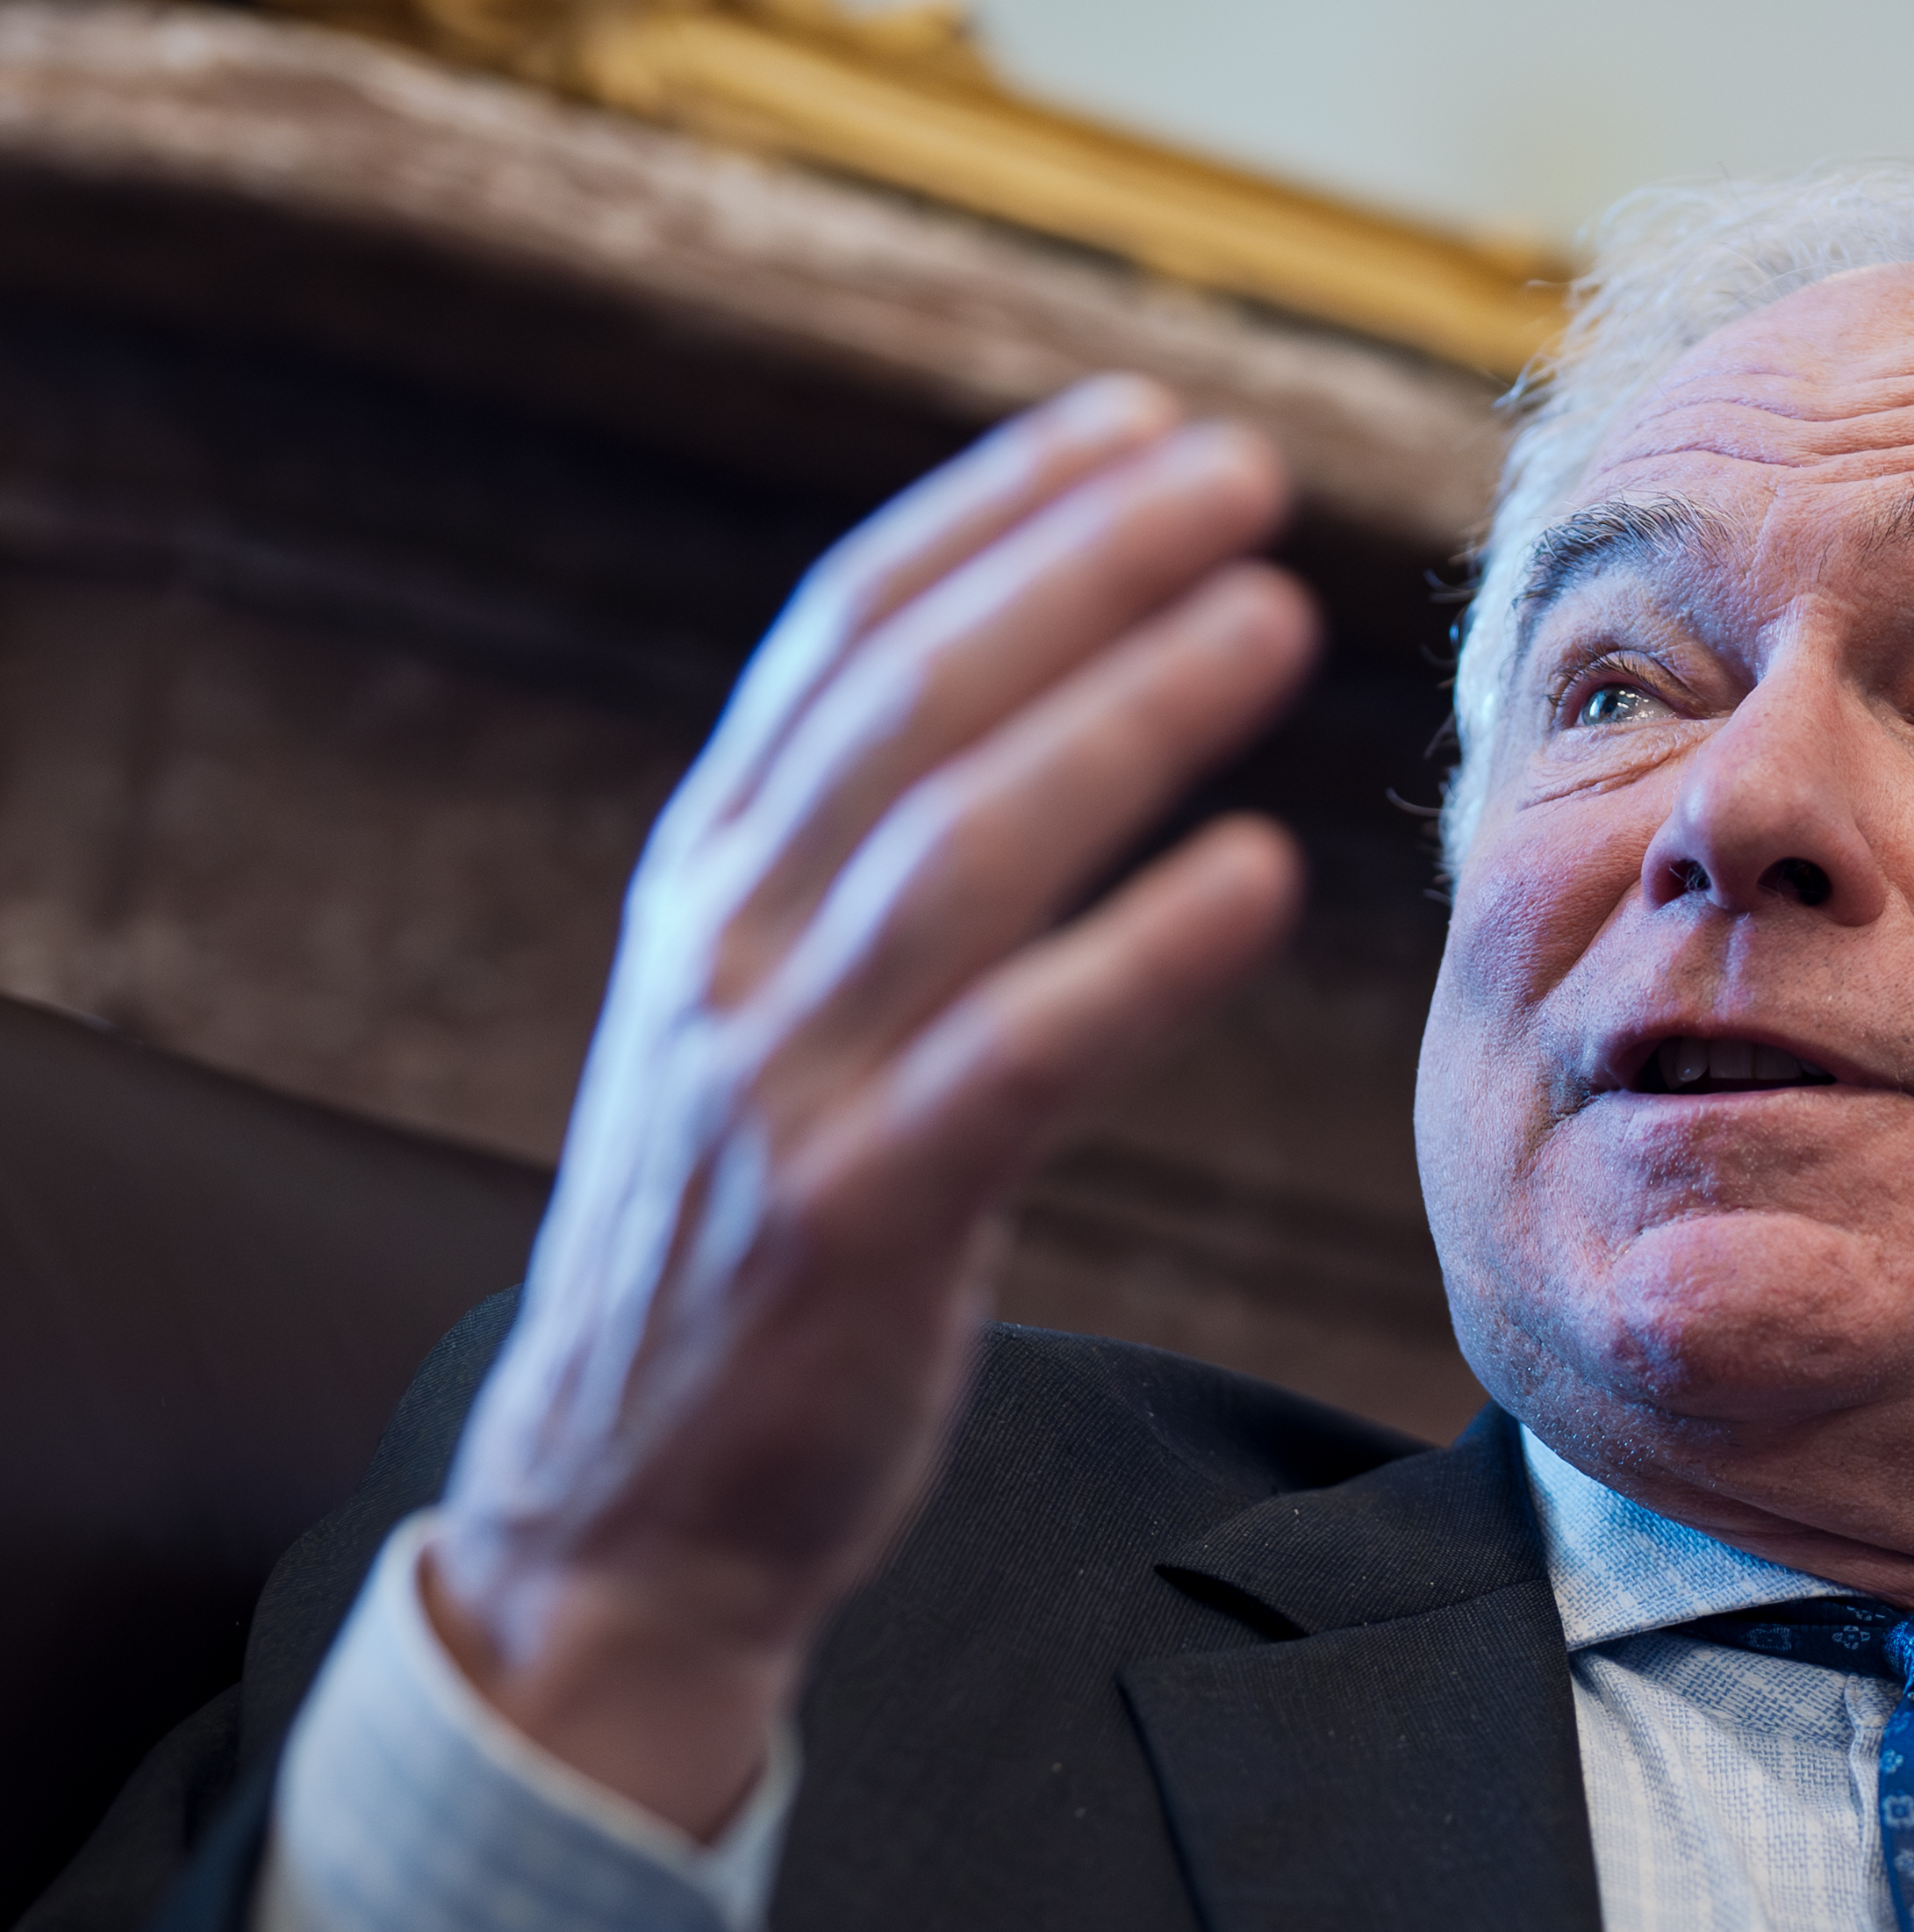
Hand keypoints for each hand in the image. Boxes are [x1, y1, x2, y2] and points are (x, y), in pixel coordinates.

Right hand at [428, 379, 1314, 1834]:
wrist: (622, 1511)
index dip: (997, 511)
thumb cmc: (741, 1247)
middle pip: (913, 701)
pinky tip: (1256, 877)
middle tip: (1243, 469)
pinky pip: (1014, 1058)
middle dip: (1081, 564)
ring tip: (1274, 615)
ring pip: (961, 848)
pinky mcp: (853, 1221)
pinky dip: (1137, 956)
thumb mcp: (760, 1018)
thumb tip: (1007, 701)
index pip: (848, 634)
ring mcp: (778, 1080)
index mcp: (708, 877)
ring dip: (1124, 713)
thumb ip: (853, 868)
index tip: (1138, 420)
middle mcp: (725, 945)